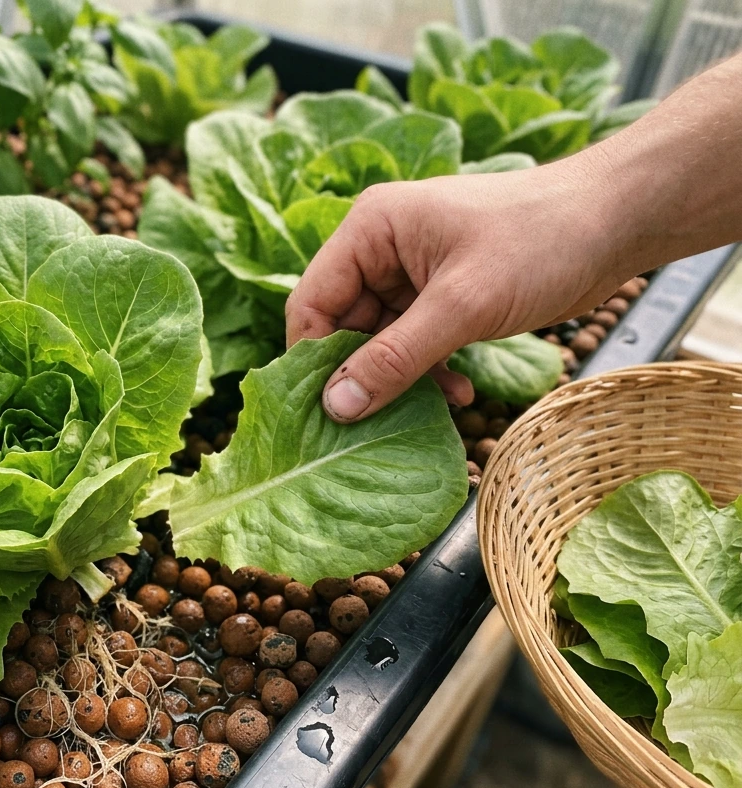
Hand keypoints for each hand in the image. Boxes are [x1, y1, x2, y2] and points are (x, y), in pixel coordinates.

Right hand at [285, 162, 637, 422]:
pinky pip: (416, 343)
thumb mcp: (462, 305)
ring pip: (382, 342)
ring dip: (403, 378)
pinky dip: (431, 370)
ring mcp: (413, 274)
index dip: (313, 359)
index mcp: (370, 230)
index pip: (312, 303)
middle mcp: (382, 250)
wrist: (618, 221)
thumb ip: (395, 358)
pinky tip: (460, 391)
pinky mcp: (444, 296)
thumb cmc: (540, 241)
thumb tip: (337, 406)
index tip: (325, 412)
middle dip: (364, 375)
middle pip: (344, 327)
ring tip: (435, 406)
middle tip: (377, 424)